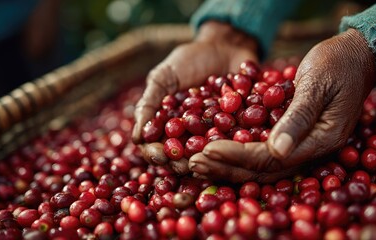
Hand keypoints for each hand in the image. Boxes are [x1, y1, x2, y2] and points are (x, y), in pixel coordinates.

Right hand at [132, 21, 257, 172]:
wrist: (226, 45)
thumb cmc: (190, 59)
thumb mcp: (164, 76)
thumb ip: (149, 103)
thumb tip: (137, 136)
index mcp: (169, 126)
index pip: (157, 147)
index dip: (156, 154)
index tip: (160, 155)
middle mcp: (191, 135)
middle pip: (182, 158)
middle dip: (181, 164)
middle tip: (185, 165)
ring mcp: (215, 135)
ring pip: (208, 156)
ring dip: (206, 162)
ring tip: (206, 160)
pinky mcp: (239, 131)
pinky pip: (236, 144)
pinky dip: (233, 148)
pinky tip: (232, 148)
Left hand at [189, 28, 375, 182]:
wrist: (356, 58)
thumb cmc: (338, 63)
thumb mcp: (317, 83)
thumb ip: (298, 117)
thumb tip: (277, 151)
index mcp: (321, 140)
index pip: (271, 158)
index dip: (237, 156)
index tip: (207, 150)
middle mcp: (313, 151)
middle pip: (264, 170)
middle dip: (227, 167)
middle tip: (195, 163)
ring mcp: (305, 147)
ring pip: (263, 167)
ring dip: (231, 167)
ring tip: (200, 163)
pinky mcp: (297, 139)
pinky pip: (266, 154)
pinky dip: (241, 155)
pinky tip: (219, 153)